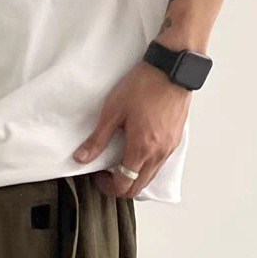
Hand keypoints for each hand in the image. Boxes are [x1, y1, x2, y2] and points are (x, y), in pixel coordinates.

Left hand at [72, 61, 190, 197]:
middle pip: (137, 188)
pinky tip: (138, 152)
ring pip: (149, 179)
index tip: (99, 175)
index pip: (123, 186)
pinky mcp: (175, 141)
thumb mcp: (113, 111)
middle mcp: (158, 155)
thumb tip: (81, 158)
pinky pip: (159, 165)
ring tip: (122, 162)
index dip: (107, 186)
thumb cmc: (145, 85)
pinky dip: (146, 167)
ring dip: (134, 178)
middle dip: (120, 187)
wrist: (172, 68)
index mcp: (141, 149)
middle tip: (108, 174)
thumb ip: (98, 139)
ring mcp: (169, 149)